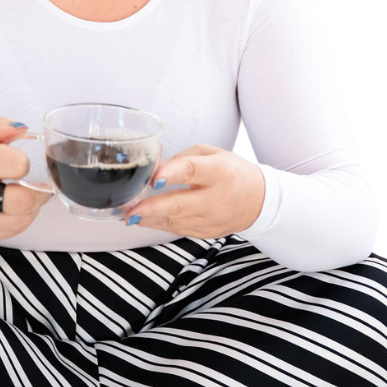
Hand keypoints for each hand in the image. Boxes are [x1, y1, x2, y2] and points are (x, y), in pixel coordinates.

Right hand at [0, 116, 51, 241]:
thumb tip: (22, 127)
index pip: (16, 164)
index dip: (23, 163)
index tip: (18, 163)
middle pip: (21, 200)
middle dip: (38, 192)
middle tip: (40, 186)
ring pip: (21, 220)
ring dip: (33, 208)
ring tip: (31, 197)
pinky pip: (13, 231)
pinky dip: (22, 220)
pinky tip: (18, 209)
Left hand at [119, 145, 264, 237]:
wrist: (259, 201)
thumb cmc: (232, 171)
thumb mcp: (212, 154)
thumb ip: (182, 159)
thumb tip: (153, 170)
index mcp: (220, 171)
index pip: (193, 171)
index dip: (172, 174)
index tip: (154, 179)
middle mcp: (217, 198)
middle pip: (180, 204)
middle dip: (152, 209)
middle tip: (130, 210)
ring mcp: (211, 219)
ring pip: (174, 221)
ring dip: (148, 218)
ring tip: (127, 214)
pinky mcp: (206, 233)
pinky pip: (177, 229)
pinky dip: (158, 224)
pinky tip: (142, 219)